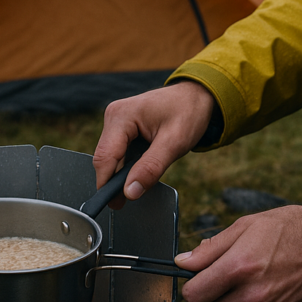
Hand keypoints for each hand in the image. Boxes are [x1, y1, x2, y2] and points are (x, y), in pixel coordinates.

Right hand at [93, 81, 214, 201]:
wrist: (197, 96)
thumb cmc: (188, 112)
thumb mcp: (174, 143)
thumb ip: (151, 168)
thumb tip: (130, 192)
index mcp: (122, 116)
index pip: (105, 157)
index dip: (108, 184)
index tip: (117, 204)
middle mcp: (114, 116)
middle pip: (106, 159)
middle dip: (117, 180)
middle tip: (133, 197)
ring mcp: (116, 121)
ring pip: (112, 158)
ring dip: (125, 172)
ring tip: (145, 176)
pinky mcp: (121, 127)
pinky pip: (119, 152)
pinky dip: (129, 164)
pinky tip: (143, 166)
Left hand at [175, 205, 301, 301]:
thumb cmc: (291, 229)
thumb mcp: (247, 225)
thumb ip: (211, 248)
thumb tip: (182, 263)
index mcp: (239, 267)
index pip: (194, 295)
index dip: (193, 285)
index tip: (200, 277)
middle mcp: (252, 295)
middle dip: (211, 294)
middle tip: (227, 275)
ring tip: (251, 280)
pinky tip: (270, 288)